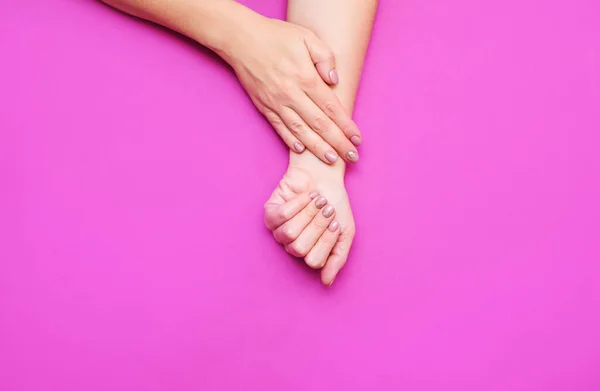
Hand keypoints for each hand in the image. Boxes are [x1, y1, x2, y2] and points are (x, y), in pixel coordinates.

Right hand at [225, 15, 361, 163]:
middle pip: (319, 123)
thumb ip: (324, 57)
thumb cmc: (276, 36)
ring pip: (300, 130)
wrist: (240, 39)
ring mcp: (276, 102)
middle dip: (337, 142)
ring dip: (317, 147)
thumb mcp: (306, 37)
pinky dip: (290, 140)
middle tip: (352, 156)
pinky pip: (279, 127)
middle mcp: (291, 93)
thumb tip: (334, 81)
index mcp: (305, 77)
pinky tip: (302, 151)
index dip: (346, 125)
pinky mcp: (264, 106)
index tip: (357, 138)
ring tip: (331, 160)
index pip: (331, 107)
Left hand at [264, 164, 355, 284]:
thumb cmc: (336, 203)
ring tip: (318, 200)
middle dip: (317, 226)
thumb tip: (326, 283)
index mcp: (311, 252)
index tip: (335, 222)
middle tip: (327, 209)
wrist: (326, 176)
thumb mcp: (345, 232)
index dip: (326, 241)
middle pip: (300, 248)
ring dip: (308, 213)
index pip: (314, 261)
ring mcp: (279, 230)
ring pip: (289, 233)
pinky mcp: (270, 214)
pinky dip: (297, 204)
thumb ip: (338, 259)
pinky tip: (307, 196)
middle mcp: (293, 245)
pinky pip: (281, 216)